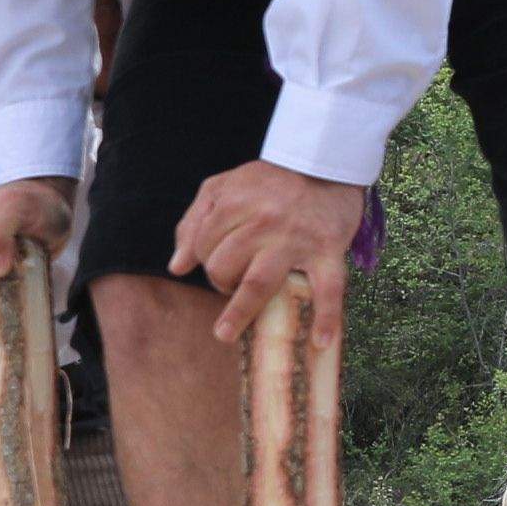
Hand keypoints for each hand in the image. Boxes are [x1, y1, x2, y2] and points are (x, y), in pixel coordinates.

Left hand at [167, 161, 367, 339]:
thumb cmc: (270, 181)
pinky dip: (326, 317)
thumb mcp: (224, 188)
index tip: (216, 263)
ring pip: (259, 282)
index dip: (203, 258)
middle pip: (225, 265)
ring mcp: (296, 239)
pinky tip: (319, 341)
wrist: (325, 165)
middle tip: (229, 285)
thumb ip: (195, 221)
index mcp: (235, 203)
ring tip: (224, 333)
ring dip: (240, 312)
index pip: (203, 244)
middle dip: (220, 282)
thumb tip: (177, 267)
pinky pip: (328, 288)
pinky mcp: (329, 250)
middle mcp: (263, 222)